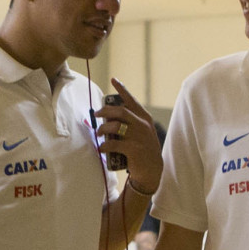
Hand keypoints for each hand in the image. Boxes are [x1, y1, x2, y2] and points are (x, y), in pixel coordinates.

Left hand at [96, 78, 161, 194]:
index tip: (114, 80)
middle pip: (120, 111)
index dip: (122, 89)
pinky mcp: (133, 149)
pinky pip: (113, 144)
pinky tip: (101, 148)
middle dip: (105, 111)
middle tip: (96, 114)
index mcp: (145, 119)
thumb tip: (108, 118)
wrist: (152, 170)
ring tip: (98, 134)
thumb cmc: (142, 150)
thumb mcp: (141, 133)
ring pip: (115, 126)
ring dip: (103, 129)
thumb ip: (130, 123)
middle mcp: (143, 125)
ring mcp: (138, 137)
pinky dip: (104, 146)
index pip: (132, 100)